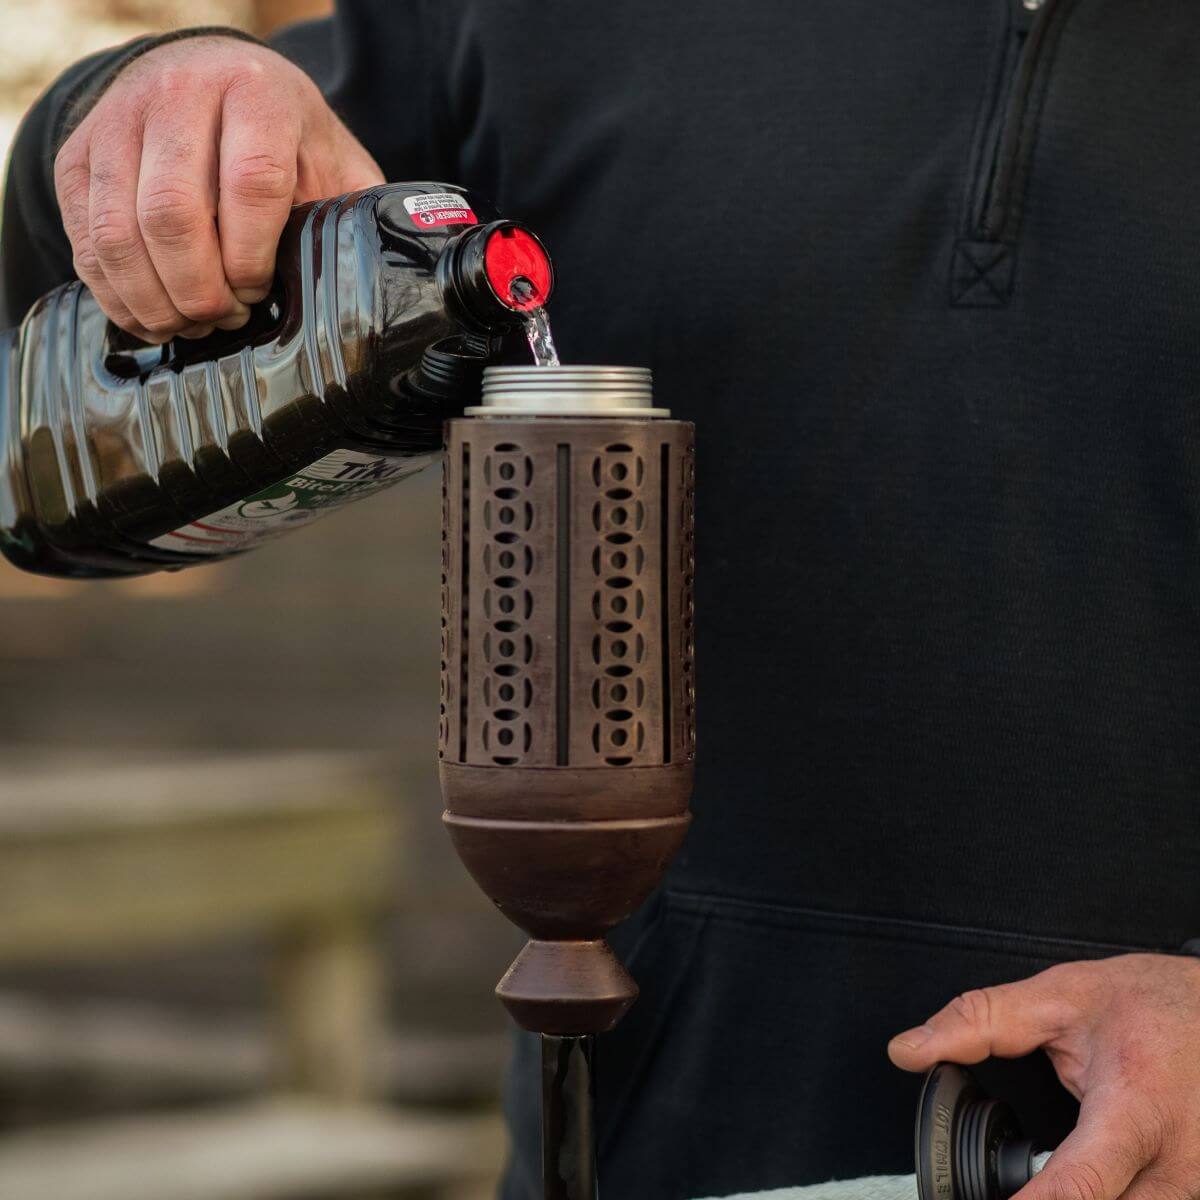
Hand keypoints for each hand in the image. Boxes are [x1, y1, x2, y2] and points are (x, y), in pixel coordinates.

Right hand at [54, 35, 383, 341]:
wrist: (207, 75)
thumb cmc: (283, 138)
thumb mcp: (331, 161)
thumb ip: (350, 213)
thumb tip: (375, 286)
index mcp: (255, 93)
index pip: (250, 183)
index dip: (253, 256)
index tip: (259, 289)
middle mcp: (177, 95)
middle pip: (173, 214)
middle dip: (200, 289)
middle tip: (225, 318)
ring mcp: (117, 122)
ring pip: (119, 232)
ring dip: (155, 299)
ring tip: (191, 323)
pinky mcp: (77, 155)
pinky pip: (85, 239)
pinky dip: (117, 294)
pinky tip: (153, 316)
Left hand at [889, 954, 1199, 1199]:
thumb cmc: (1151, 1003)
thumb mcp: (1060, 994)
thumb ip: (980, 1021)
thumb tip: (907, 1051)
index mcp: (1137, 1106)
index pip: (1083, 1184)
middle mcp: (1177, 1162)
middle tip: (989, 1190)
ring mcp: (1197, 1187)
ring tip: (1021, 1186)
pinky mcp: (1198, 1194)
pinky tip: (1065, 1191)